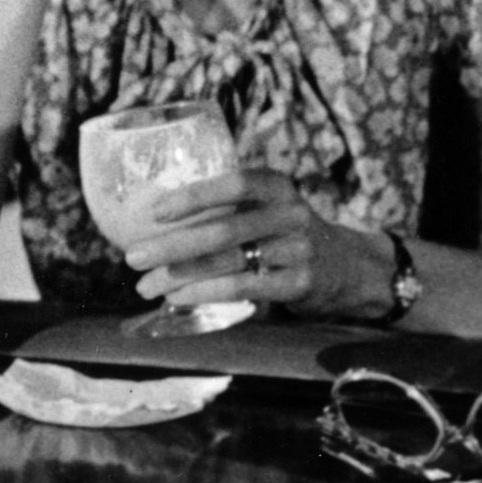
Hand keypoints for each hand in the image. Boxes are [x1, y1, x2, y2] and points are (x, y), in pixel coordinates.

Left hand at [125, 167, 382, 317]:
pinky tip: (178, 299)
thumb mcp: (267, 208)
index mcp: (277, 186)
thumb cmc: (285, 234)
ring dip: (180, 276)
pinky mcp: (299, 284)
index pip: (234, 183)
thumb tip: (152, 223)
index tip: (154, 212)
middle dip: (171, 245)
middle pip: (223, 229)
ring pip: (228, 262)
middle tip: (133, 257)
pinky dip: (206, 293)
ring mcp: (298, 250)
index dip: (193, 196)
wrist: (347, 267)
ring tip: (146, 286)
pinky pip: (243, 289)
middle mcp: (290, 214)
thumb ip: (227, 209)